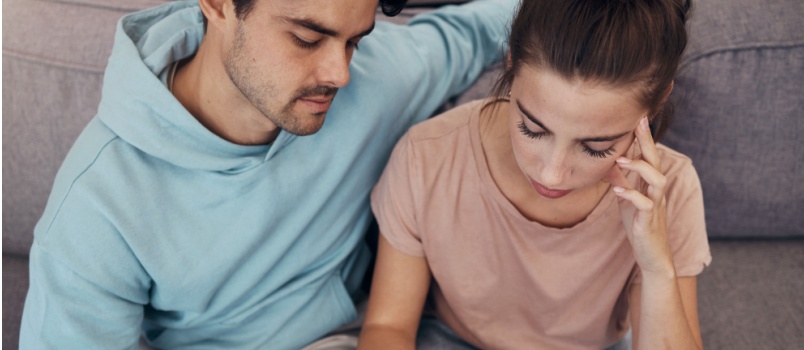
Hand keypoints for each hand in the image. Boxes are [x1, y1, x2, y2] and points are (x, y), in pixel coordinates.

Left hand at [606, 117, 674, 276]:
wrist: (652, 256)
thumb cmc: (640, 226)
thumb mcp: (627, 200)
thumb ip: (620, 181)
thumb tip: (606, 163)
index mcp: (650, 185)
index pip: (649, 156)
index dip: (644, 138)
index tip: (638, 117)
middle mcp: (656, 192)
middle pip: (656, 162)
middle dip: (648, 142)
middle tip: (638, 122)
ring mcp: (655, 206)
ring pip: (658, 181)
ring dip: (640, 168)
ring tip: (621, 160)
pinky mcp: (649, 221)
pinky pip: (645, 205)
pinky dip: (631, 196)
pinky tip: (618, 191)